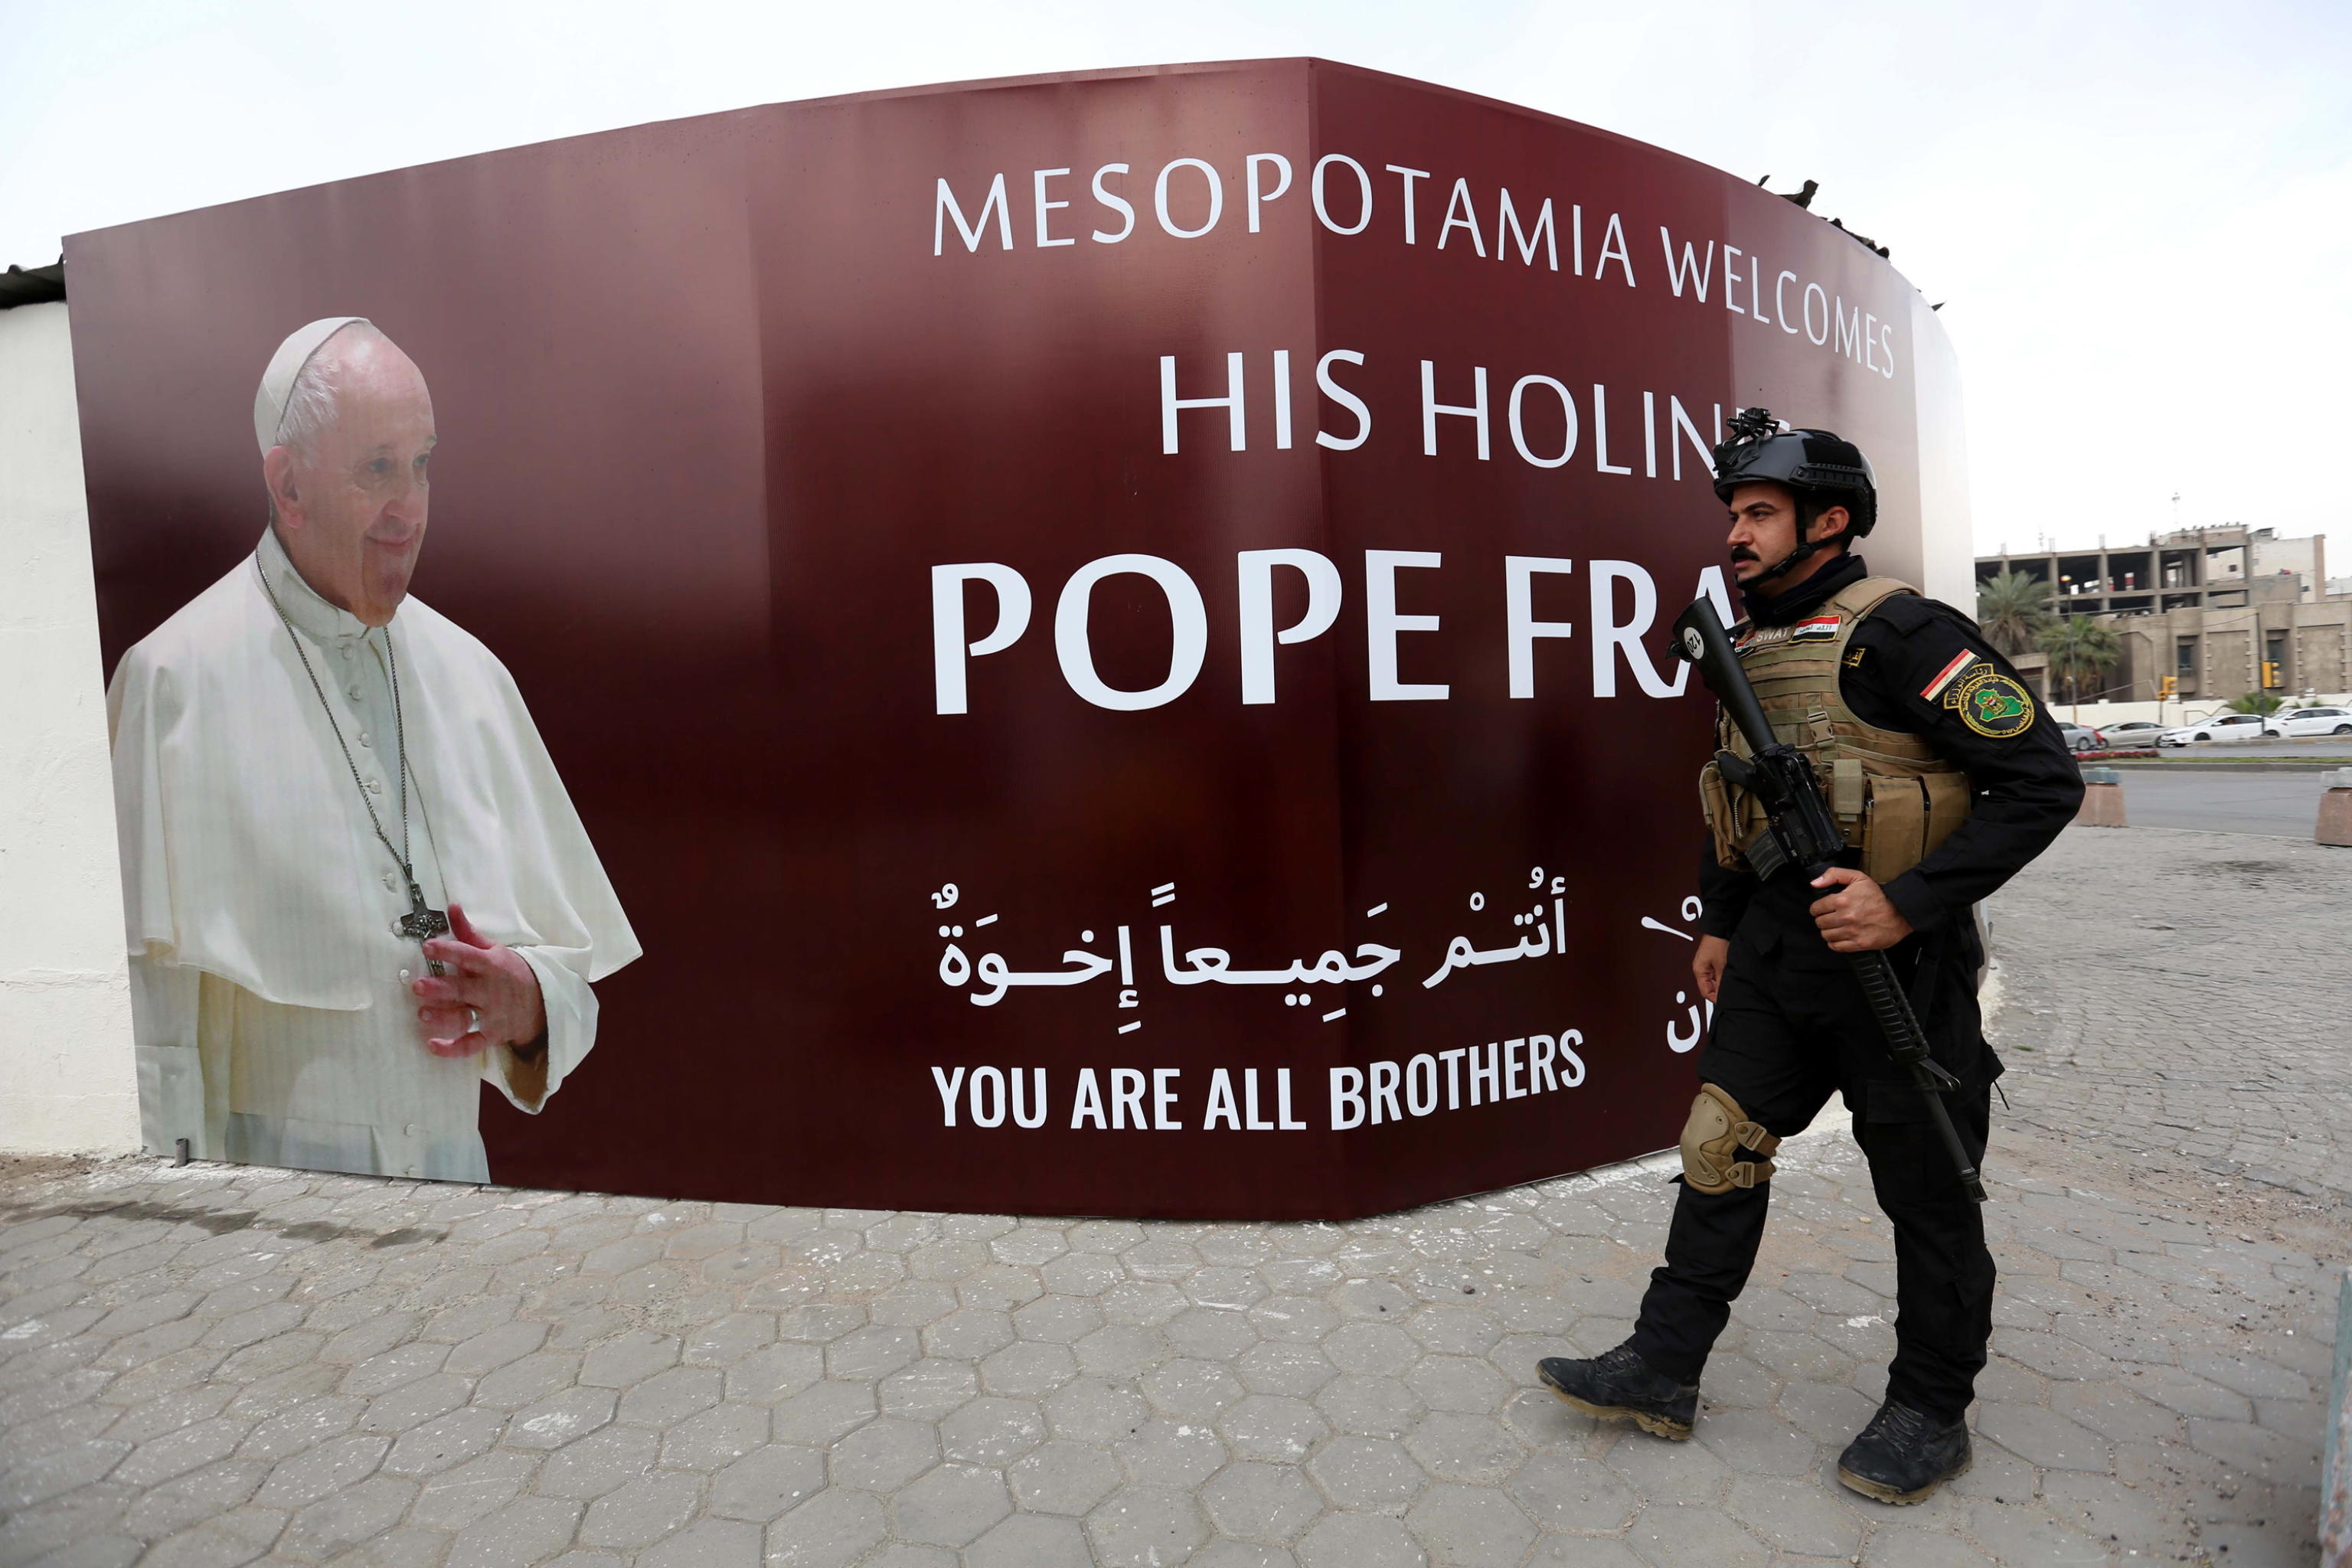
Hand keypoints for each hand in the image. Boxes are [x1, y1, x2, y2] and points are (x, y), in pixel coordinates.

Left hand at [412, 903, 546, 1057]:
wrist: (543, 1002)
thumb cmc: (511, 972)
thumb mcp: (494, 949)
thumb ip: (468, 932)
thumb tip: (452, 906)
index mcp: (491, 966)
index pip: (467, 956)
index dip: (448, 951)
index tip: (428, 947)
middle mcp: (490, 991)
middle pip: (463, 990)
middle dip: (440, 989)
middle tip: (418, 986)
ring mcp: (492, 1015)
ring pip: (465, 1017)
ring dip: (443, 1017)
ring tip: (422, 1014)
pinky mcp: (492, 1035)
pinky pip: (472, 1044)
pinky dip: (453, 1048)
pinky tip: (433, 1045)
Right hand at [1692, 935, 1728, 1003]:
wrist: (1719, 929)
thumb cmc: (1717, 943)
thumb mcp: (1722, 965)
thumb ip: (1721, 982)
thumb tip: (1722, 995)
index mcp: (1699, 971)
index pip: (1705, 993)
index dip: (1716, 999)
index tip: (1725, 1001)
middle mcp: (1700, 969)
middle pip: (1709, 988)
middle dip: (1719, 991)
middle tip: (1730, 993)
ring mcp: (1705, 965)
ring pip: (1713, 981)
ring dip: (1721, 983)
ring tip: (1730, 982)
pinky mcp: (1711, 961)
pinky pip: (1715, 974)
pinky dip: (1722, 977)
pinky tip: (1728, 975)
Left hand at [1807, 867, 1913, 951]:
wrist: (1900, 912)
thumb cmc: (1879, 896)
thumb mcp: (1858, 877)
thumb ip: (1834, 875)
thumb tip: (1814, 883)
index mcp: (1842, 900)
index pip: (1816, 908)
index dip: (1818, 908)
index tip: (1822, 909)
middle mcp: (1845, 917)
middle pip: (1820, 923)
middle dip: (1823, 919)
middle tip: (1831, 917)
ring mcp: (1852, 932)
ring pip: (1826, 935)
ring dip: (1829, 931)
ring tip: (1836, 926)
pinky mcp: (1859, 943)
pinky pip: (1836, 947)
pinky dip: (1835, 943)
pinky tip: (1841, 936)